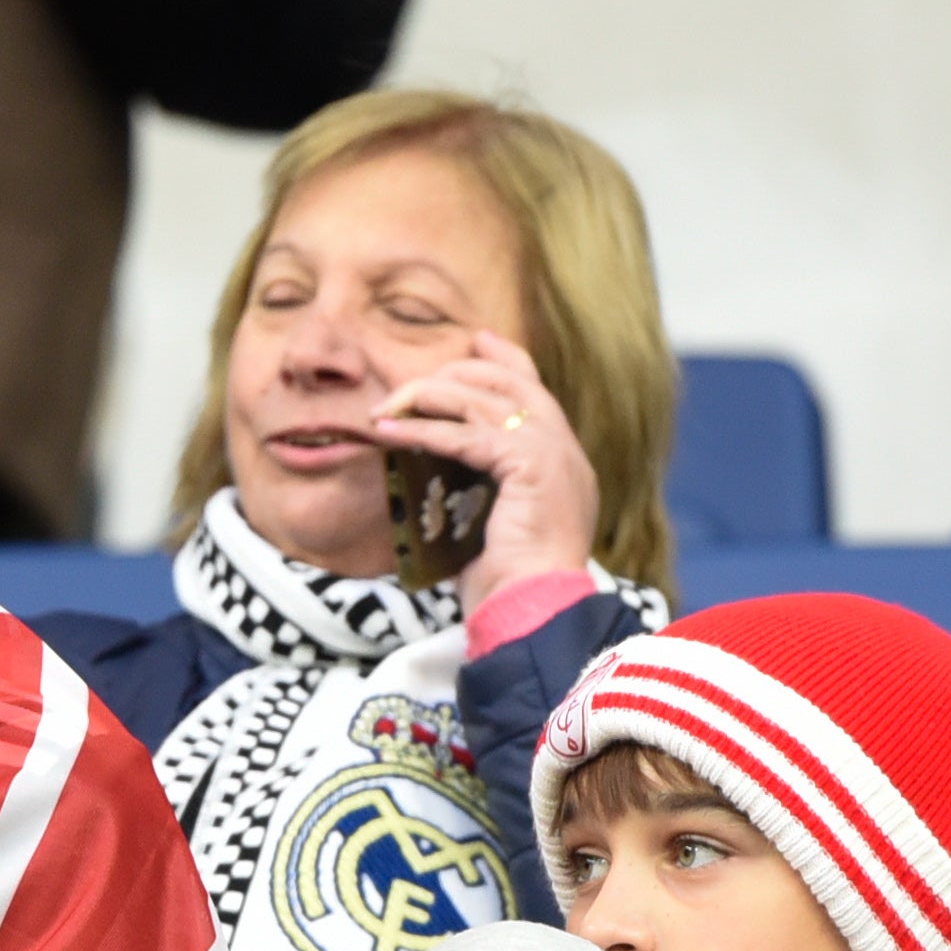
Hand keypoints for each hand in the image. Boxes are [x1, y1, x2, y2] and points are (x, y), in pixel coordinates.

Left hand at [369, 330, 600, 612]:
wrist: (534, 609)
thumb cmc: (509, 585)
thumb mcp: (491, 529)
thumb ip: (477, 493)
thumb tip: (430, 481)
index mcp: (562, 463)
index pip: (536, 392)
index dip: (505, 361)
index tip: (476, 341)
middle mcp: (565, 450)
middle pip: (509, 383)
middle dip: (455, 373)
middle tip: (407, 386)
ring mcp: (553, 453)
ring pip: (484, 400)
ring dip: (427, 397)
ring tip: (385, 408)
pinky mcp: (531, 465)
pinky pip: (467, 435)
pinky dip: (423, 430)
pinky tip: (389, 431)